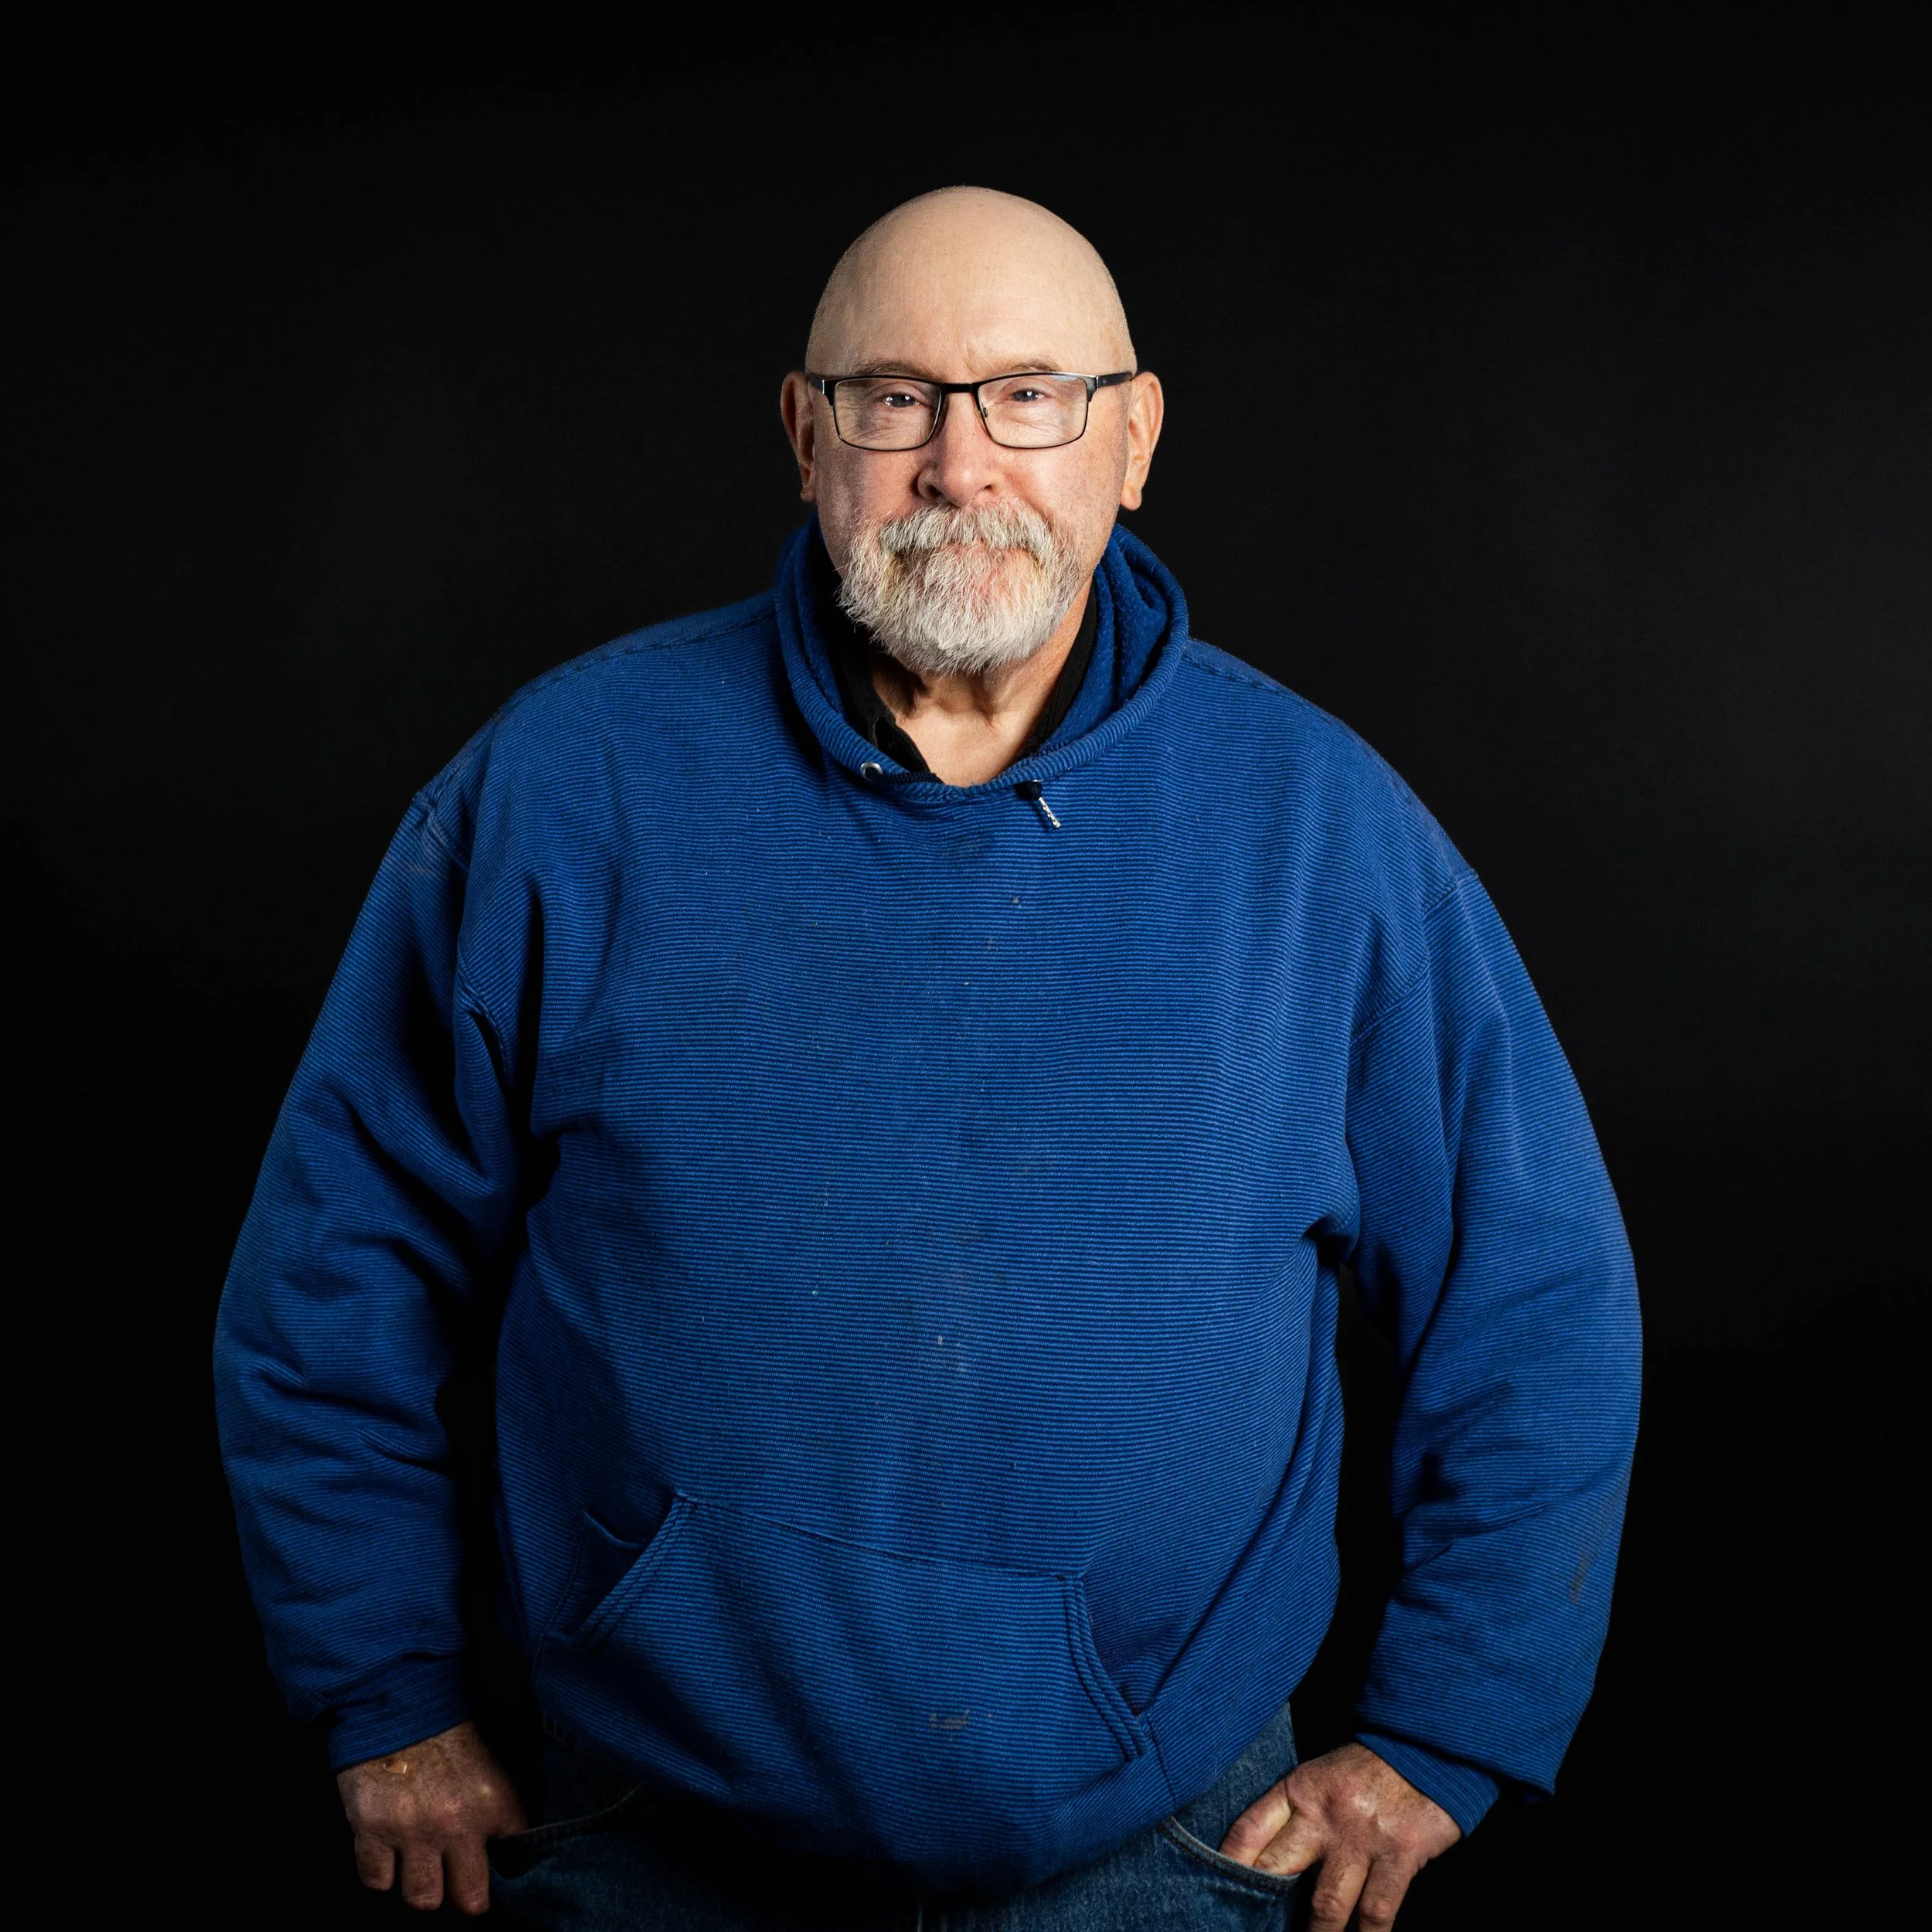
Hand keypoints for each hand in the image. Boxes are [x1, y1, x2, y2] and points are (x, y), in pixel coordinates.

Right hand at [337, 1720, 528, 1913]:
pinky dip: (381, 1871)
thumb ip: (503, 1801)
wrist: (399, 1696)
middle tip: (457, 1878)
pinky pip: (376, 1880)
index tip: (494, 1861)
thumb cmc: (449, 1723)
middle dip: (464, 1893)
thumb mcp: (495, 1754)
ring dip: (421, 1884)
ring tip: (422, 1862)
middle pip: (468, 1899)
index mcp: (493, 1801)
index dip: (503, 1863)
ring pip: (421, 1898)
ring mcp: (410, 1830)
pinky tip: (388, 1851)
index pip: (513, 1859)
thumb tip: (512, 1838)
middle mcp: (455, 1824)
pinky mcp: (371, 1828)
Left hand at [1218, 1741, 1459, 1930]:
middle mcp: (1325, 1814)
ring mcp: (1362, 1836)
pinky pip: (1378, 1910)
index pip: (1250, 1830)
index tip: (1217, 1890)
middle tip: (1254, 1927)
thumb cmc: (1365, 1771)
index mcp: (1299, 1790)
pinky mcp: (1400, 1853)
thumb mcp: (1321, 1780)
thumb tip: (1271, 1869)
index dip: (1230, 1863)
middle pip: (1280, 1870)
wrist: (1423, 1745)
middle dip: (1264, 1907)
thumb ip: (1297, 1818)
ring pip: (1328, 1904)